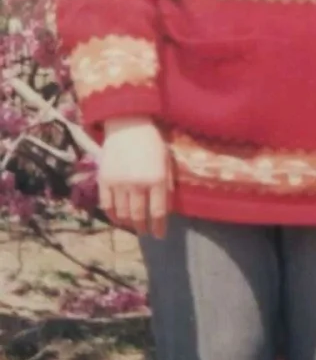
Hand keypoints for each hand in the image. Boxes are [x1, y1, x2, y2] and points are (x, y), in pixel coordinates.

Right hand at [100, 117, 172, 237]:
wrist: (127, 124)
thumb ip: (167, 184)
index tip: (160, 235)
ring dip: (128, 223)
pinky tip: (118, 219)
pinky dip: (112, 215)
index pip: (157, 212)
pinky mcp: (104, 180)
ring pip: (122, 213)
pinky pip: (107, 205)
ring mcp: (118, 184)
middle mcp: (137, 184)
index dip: (159, 227)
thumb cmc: (152, 141)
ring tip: (133, 226)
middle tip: (145, 233)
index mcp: (156, 179)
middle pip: (139, 216)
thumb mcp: (166, 160)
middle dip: (143, 228)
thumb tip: (166, 207)